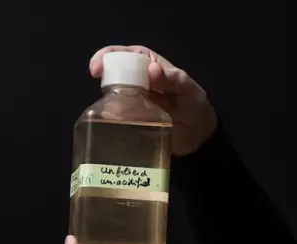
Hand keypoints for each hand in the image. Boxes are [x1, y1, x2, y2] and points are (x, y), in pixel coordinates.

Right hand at [89, 45, 217, 155]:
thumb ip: (173, 80)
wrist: (199, 136)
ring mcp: (132, 100)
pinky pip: (117, 117)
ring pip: (111, 96)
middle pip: (112, 75)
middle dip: (105, 82)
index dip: (107, 57)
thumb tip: (152, 69)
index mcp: (148, 65)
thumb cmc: (195, 106)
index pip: (123, 54)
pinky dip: (113, 119)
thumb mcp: (189, 91)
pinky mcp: (131, 119)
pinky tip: (116, 124)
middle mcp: (137, 80)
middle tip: (104, 95)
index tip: (97, 69)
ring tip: (114, 112)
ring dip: (108, 102)